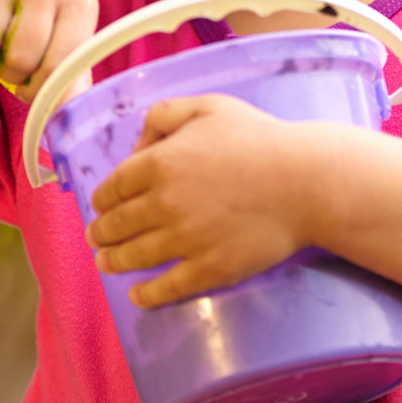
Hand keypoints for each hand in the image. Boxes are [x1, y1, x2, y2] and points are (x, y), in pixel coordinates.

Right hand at [0, 0, 98, 104]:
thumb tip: (63, 117)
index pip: (59, 67)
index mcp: (79, 2)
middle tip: (9, 65)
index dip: (38, 91)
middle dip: (9, 75)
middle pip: (19, 57)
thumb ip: (69, 81)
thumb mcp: (63, 44)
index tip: (29, 89)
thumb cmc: (38, 21)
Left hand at [85, 95, 332, 308]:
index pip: (113, 187)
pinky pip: (168, 287)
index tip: (100, 206)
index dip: (101, 199)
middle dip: (101, 232)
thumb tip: (138, 146)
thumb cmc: (258, 139)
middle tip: (96, 237)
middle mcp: (164, 203)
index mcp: (159, 162)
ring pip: (135, 256)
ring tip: (105, 263)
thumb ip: (163, 115)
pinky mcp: (210, 268)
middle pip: (117, 224)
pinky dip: (147, 295)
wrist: (305, 182)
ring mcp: (185, 240)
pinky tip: (137, 296)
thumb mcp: (207, 106)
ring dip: (113, 261)